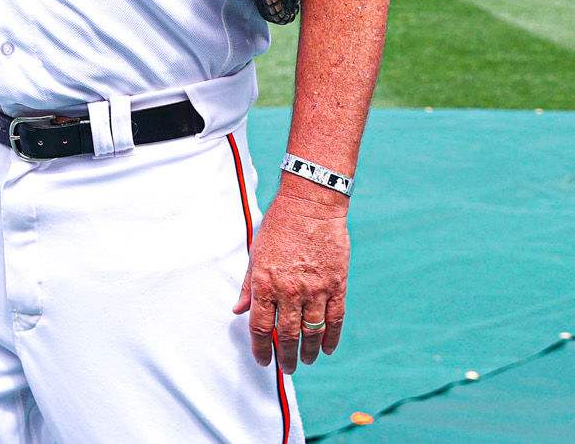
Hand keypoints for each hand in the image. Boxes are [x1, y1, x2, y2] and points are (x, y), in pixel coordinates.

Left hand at [233, 189, 348, 370]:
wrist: (310, 205)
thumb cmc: (278, 227)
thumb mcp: (255, 254)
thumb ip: (248, 286)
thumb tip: (238, 311)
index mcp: (265, 284)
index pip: (261, 328)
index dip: (261, 349)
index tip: (263, 360)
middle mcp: (289, 291)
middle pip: (288, 336)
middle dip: (286, 356)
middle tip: (287, 368)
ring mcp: (315, 289)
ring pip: (312, 332)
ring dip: (308, 351)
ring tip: (305, 360)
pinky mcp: (336, 285)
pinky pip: (335, 319)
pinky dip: (331, 338)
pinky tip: (326, 348)